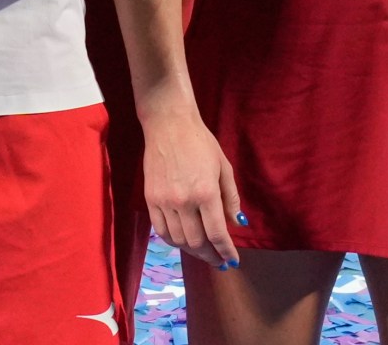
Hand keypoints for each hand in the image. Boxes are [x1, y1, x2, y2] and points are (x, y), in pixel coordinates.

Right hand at [143, 109, 242, 267]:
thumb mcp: (224, 168)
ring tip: (202, 251)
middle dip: (211, 255)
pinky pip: (160, 230)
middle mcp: (184, 201)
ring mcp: (164, 201)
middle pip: (197, 242)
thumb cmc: (201, 143)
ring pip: (178, 240)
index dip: (226, 252)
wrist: (168, 125)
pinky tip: (182, 240)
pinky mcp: (150, 198)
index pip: (217, 234)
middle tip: (219, 260)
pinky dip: (173, 240)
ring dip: (192, 250)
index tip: (232, 261)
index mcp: (206, 193)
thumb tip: (237, 224)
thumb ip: (231, 199)